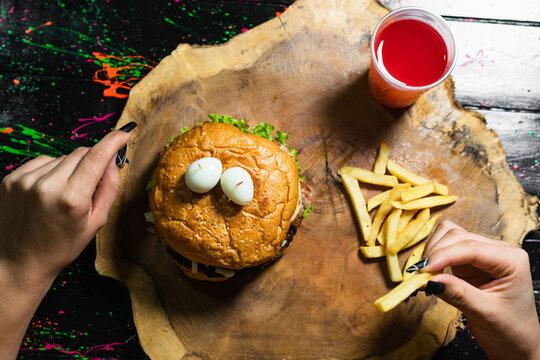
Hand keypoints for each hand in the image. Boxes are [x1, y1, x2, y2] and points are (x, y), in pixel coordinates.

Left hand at [0, 124, 134, 359]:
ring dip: (69, 168)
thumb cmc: (61, 246)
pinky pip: (42, 161)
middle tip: (90, 184)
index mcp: (72, 199)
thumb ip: (110, 187)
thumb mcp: (96, 222)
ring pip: (61, 157)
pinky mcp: (11, 178)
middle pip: (80, 153)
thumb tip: (114, 159)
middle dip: (91, 161)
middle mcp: (46, 185)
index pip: (97, 157)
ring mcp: (25, 180)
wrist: (19, 262)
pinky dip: (50, 170)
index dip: (113, 141)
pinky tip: (48, 191)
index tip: (123, 133)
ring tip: (63, 194)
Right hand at [422, 220, 539, 359]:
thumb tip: (430, 280)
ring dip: (433, 250)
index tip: (423, 269)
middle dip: (435, 252)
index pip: (470, 247)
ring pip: (449, 235)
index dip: (443, 255)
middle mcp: (498, 250)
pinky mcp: (469, 259)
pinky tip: (431, 270)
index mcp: (510, 259)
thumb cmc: (509, 329)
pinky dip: (434, 253)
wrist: (516, 341)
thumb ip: (458, 293)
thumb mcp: (484, 312)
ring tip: (425, 273)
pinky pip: (446, 245)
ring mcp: (482, 252)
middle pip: (457, 236)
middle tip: (419, 275)